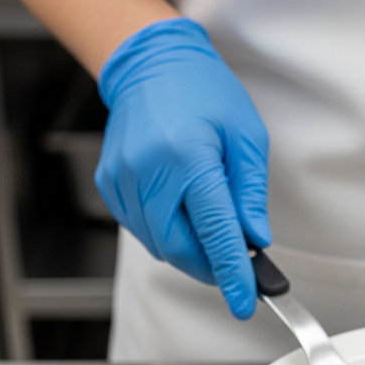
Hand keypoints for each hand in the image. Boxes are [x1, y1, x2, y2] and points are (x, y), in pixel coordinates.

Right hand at [96, 17, 270, 319]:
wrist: (150, 62)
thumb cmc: (202, 92)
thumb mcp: (246, 136)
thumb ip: (250, 193)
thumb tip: (254, 238)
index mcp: (188, 157)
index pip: (214, 232)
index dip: (231, 273)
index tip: (244, 302)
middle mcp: (148, 171)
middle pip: (180, 248)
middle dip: (210, 267)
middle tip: (234, 266)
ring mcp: (123, 179)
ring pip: (159, 244)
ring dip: (189, 250)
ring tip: (209, 226)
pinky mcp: (110, 184)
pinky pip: (141, 228)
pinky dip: (166, 233)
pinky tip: (181, 210)